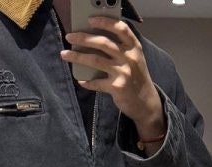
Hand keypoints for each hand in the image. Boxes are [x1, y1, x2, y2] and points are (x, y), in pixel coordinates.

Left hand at [62, 17, 165, 145]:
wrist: (146, 102)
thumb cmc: (136, 77)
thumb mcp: (134, 59)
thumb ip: (120, 48)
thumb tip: (94, 39)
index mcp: (134, 47)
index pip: (120, 28)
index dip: (105, 22)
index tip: (90, 20)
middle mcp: (129, 58)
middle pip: (103, 43)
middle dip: (83, 38)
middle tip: (69, 37)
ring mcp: (123, 72)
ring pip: (95, 60)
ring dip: (77, 56)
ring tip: (65, 54)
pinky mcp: (117, 87)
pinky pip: (97, 82)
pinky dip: (87, 82)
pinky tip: (80, 81)